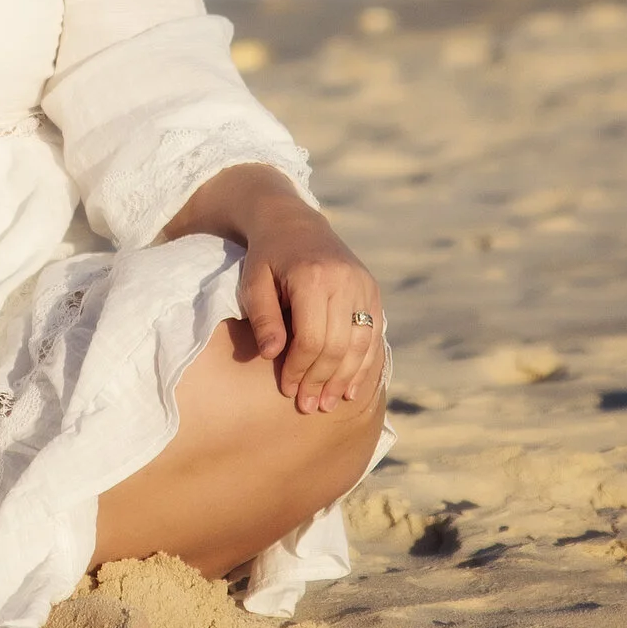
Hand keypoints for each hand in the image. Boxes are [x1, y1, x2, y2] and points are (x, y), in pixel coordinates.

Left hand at [170, 164, 386, 415]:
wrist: (294, 223)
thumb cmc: (266, 257)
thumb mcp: (253, 281)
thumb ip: (263, 316)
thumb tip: (272, 354)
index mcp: (313, 276)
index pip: (312, 337)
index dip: (299, 368)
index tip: (286, 389)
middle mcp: (345, 280)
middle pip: (338, 345)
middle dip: (322, 380)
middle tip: (307, 405)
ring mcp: (364, 286)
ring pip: (361, 345)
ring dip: (344, 379)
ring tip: (326, 403)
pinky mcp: (373, 292)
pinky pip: (373, 336)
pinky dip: (363, 366)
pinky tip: (350, 389)